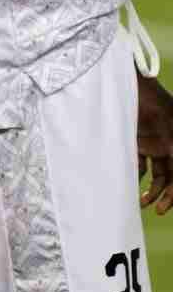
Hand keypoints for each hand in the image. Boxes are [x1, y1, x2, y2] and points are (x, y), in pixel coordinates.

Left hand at [139, 73, 172, 214]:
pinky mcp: (135, 140)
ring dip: (152, 189)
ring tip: (141, 203)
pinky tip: (130, 186)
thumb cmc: (145, 97)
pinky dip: (137, 175)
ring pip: (157, 173)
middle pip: (171, 176)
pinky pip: (139, 163)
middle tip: (156, 211)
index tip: (167, 204)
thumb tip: (166, 167)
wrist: (123, 80)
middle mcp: (167, 143)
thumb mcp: (164, 122)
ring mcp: (151, 142)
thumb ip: (170, 146)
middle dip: (166, 195)